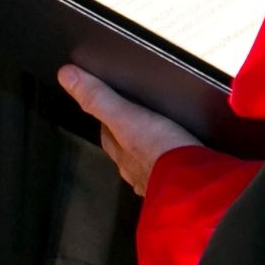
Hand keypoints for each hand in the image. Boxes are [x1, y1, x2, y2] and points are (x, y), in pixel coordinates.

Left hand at [57, 65, 200, 193]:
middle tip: (142, 119)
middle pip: (128, 150)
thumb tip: (66, 76)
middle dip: (132, 136)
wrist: (199, 188)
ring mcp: (160, 181)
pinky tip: (188, 160)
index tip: (111, 104)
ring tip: (167, 138)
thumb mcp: (126, 118)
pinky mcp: (185, 187)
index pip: (107, 133)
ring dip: (155, 152)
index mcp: (122, 154)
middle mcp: (136, 171)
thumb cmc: (161, 154)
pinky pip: (176, 174)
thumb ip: (98, 98)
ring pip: (150, 164)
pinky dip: (177, 165)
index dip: (108, 118)